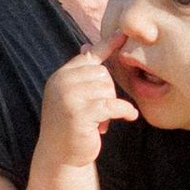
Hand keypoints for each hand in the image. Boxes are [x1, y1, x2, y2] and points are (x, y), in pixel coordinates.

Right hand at [39, 51, 135, 169]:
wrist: (59, 157)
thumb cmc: (71, 124)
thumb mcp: (74, 95)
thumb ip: (81, 72)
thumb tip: (86, 45)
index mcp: (61, 76)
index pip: (89, 57)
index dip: (107, 45)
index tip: (124, 32)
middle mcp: (61, 83)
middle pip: (103, 73)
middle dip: (108, 92)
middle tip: (100, 112)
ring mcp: (68, 98)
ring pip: (108, 88)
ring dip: (110, 105)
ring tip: (100, 120)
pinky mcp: (80, 114)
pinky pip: (112, 104)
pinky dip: (124, 110)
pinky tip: (130, 117)